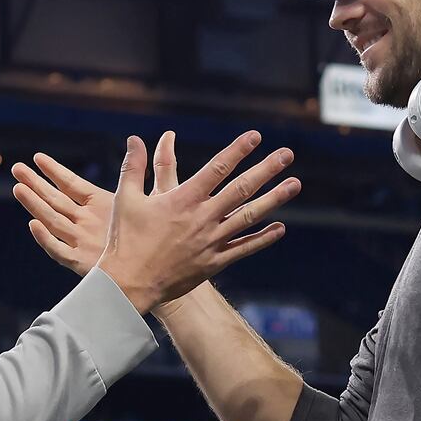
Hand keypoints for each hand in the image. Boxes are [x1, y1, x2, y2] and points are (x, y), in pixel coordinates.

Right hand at [11, 130, 298, 313]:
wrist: (129, 283)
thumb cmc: (125, 240)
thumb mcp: (126, 199)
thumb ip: (134, 167)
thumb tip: (134, 139)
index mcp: (183, 199)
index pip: (217, 168)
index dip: (238, 150)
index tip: (256, 136)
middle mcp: (202, 218)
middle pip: (242, 189)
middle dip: (266, 169)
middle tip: (287, 154)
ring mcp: (211, 241)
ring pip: (250, 216)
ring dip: (274, 199)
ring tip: (295, 184)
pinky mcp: (214, 262)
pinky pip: (244, 248)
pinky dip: (263, 238)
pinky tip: (280, 228)